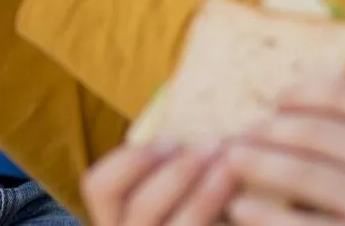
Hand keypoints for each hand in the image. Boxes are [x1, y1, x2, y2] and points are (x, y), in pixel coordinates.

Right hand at [84, 143, 239, 225]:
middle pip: (141, 208)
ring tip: (233, 169)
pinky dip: (225, 219)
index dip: (131, 158)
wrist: (213, 225)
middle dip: (179, 172)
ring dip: (205, 195)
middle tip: (214, 144)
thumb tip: (194, 128)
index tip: (171, 138)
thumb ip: (168, 170)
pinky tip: (246, 203)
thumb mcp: (168, 192)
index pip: (98, 186)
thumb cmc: (187, 212)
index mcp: (113, 219)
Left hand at [220, 78, 344, 225]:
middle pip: (311, 131)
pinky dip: (264, 216)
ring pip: (298, 176)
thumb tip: (320, 101)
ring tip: (231, 163)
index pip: (341, 91)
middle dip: (265, 129)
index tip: (275, 98)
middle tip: (238, 132)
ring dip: (254, 166)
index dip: (297, 90)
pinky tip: (242, 209)